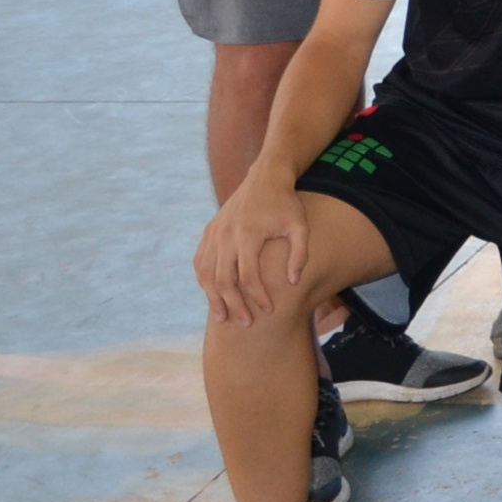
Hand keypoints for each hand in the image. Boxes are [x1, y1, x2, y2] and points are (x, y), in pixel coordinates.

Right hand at [195, 172, 309, 323]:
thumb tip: (292, 282)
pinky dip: (205, 282)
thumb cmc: (286, 204)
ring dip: (214, 298)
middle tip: (245, 324)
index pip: (248, 277)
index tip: (268, 311)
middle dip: (234, 305)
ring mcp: (214, 234)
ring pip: (207, 274)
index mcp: (249, 235)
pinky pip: (201, 263)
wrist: (264, 178)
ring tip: (223, 317)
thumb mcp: (300, 226)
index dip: (257, 297)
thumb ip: (300, 254)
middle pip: (224, 280)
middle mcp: (226, 236)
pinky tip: (213, 296)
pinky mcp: (209, 232)